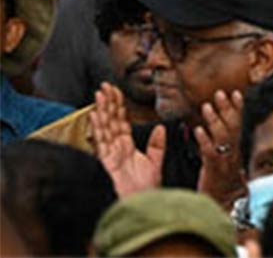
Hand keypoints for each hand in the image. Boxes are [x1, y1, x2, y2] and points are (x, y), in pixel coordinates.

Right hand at [90, 82, 164, 197]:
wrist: (144, 201)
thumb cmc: (147, 185)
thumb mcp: (155, 160)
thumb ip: (158, 143)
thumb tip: (161, 127)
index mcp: (126, 145)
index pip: (121, 120)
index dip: (118, 105)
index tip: (115, 90)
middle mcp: (117, 147)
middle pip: (111, 121)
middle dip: (107, 103)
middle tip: (104, 86)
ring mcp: (111, 153)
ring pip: (105, 128)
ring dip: (101, 111)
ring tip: (99, 95)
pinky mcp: (108, 161)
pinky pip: (103, 142)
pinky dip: (99, 128)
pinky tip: (96, 116)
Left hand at [196, 90, 246, 208]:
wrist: (225, 208)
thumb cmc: (222, 187)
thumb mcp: (226, 164)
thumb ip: (224, 148)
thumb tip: (221, 133)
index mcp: (235, 150)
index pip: (238, 124)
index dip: (237, 108)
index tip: (235, 92)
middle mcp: (232, 153)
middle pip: (232, 126)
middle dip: (227, 108)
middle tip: (220, 93)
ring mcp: (224, 161)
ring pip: (222, 137)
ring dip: (215, 120)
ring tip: (206, 107)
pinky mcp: (213, 171)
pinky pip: (209, 153)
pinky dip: (204, 140)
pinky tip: (197, 131)